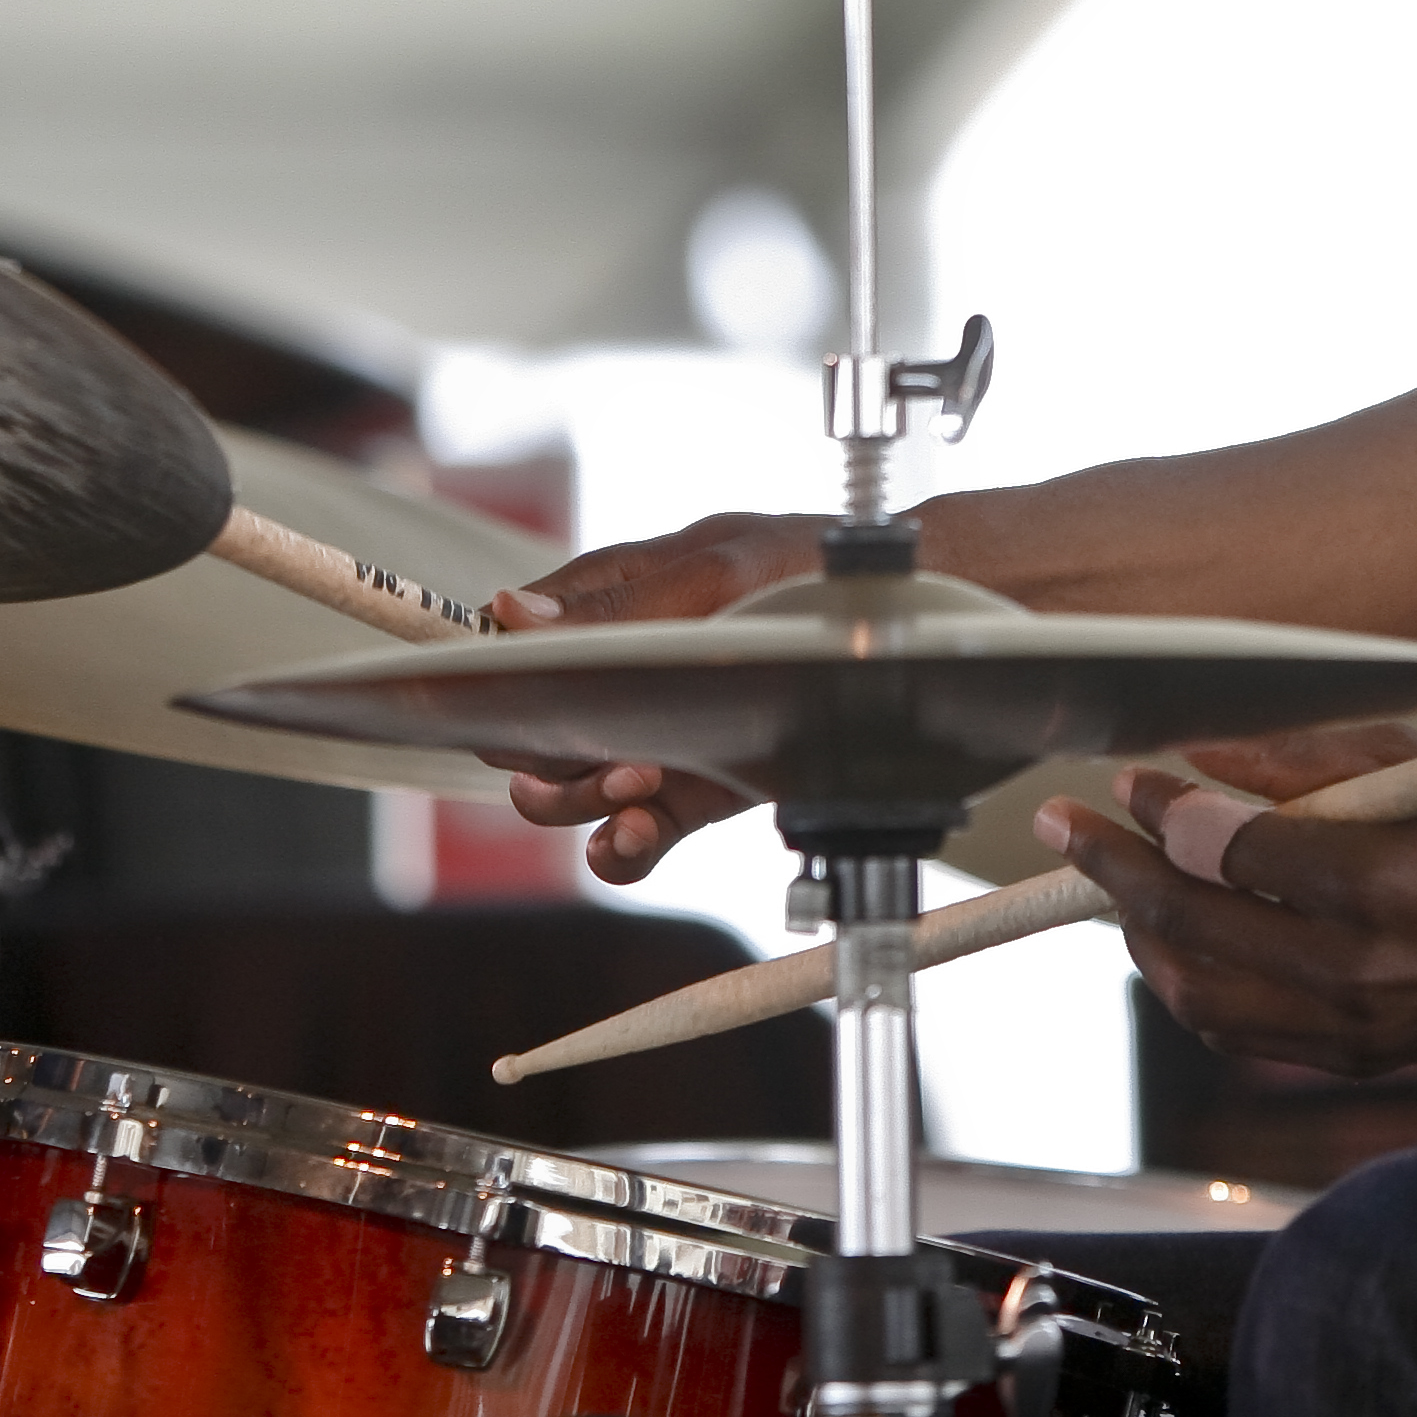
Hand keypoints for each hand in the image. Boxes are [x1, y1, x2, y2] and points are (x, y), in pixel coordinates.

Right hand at [489, 510, 823, 883]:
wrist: (908, 622)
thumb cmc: (812, 569)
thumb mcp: (719, 569)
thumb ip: (617, 604)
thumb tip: (507, 613)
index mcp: (609, 604)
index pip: (512, 651)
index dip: (510, 683)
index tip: (537, 698)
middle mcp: (618, 678)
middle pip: (528, 736)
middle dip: (551, 750)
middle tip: (613, 744)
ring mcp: (653, 737)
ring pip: (565, 793)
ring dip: (581, 800)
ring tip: (637, 783)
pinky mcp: (692, 792)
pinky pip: (626, 838)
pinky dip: (617, 848)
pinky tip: (632, 836)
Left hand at [1040, 721, 1416, 1076]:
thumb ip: (1303, 760)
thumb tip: (1198, 753)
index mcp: (1385, 884)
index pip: (1230, 851)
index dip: (1160, 812)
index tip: (1129, 781)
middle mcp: (1366, 971)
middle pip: (1194, 931)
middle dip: (1114, 872)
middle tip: (1073, 830)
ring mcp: (1361, 1030)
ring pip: (1201, 997)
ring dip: (1142, 939)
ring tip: (1119, 886)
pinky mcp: (1362, 1060)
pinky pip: (1243, 1032)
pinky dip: (1193, 986)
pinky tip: (1180, 940)